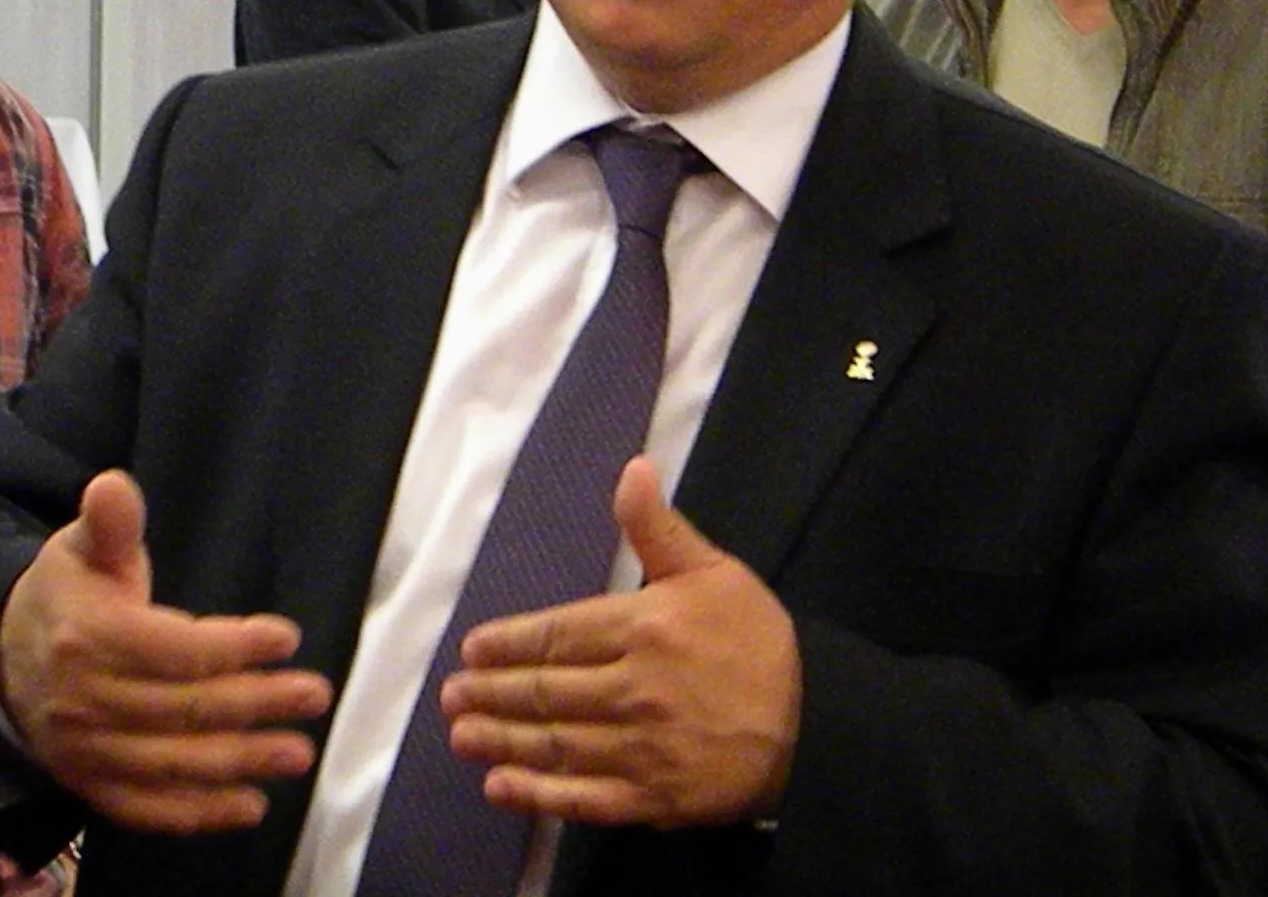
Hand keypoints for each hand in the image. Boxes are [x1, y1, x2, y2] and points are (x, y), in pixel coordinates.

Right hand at [0, 470, 333, 834]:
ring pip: (172, 764)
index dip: (232, 646)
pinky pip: (146, 808)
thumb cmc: (64, 593)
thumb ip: (110, 523)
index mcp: (86, 636)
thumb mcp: (79, 546)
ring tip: (298, 751)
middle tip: (314, 695)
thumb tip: (113, 485)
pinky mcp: (89, 785)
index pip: (171, 649)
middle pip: (182, 709)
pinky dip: (198, 813)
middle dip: (255, 703)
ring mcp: (84, 751)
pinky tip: (251, 806)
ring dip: (240, 761)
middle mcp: (83, 700)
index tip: (286, 637)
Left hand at [442, 456, 800, 828]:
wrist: (816, 726)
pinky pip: (583, 798)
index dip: (509, 643)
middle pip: (546, 691)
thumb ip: (660, 528)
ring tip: (462, 734)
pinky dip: (537, 794)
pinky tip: (501, 786)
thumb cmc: (760, 643)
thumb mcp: (715, 571)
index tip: (473, 649)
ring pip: (555, 743)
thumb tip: (631, 468)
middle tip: (451, 695)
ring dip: (501, 739)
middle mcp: (633, 689)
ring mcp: (641, 749)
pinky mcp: (653, 798)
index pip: (558, 635)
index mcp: (643, 628)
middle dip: (492, 692)